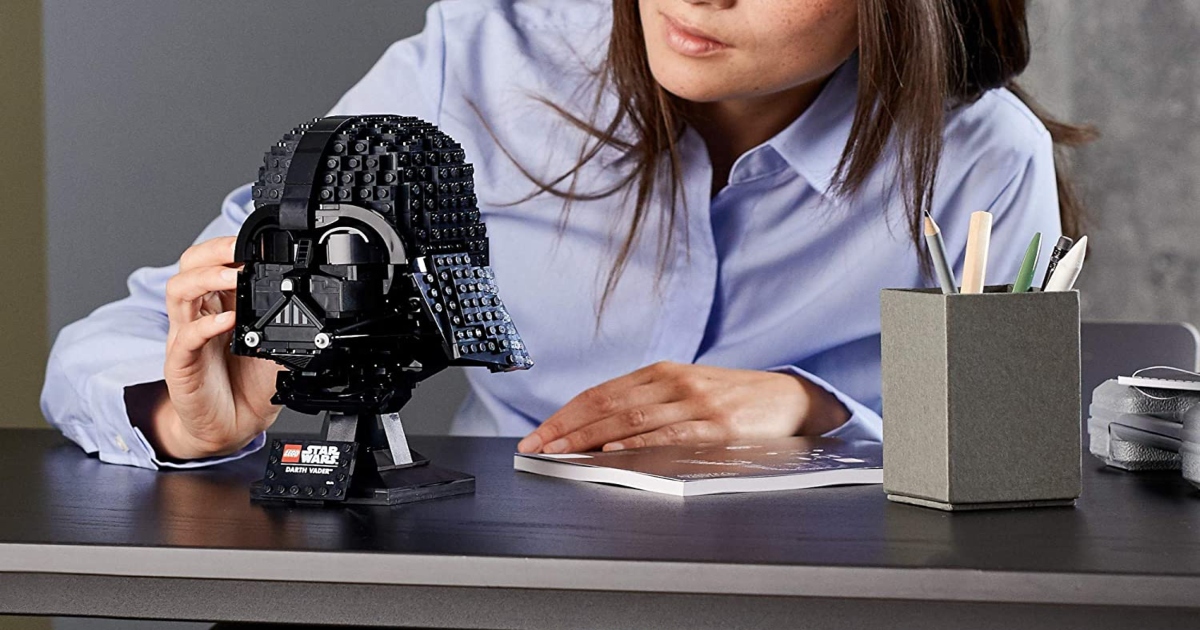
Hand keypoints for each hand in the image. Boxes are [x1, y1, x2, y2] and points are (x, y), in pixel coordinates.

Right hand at [154, 236, 284, 459]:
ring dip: (206, 279)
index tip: (257, 239)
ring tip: (233, 277)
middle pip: (189, 266)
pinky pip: (185, 338)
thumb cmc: (249, 385)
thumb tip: (317, 306)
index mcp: (221, 303)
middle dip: (213, 251)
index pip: (215, 262)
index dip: (231, 247)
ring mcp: (186, 337)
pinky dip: (205, 326)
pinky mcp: (180, 365)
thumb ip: (288, 324)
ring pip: (179, 292)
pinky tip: (226, 321)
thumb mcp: (277, 347)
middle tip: (240, 248)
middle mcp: (200, 314)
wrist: (234, 425)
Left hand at [516, 361, 849, 453]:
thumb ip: (648, 405)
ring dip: (589, 438)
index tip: (537, 435)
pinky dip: (638, 444)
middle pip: (606, 405)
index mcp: (661, 373)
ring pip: (630, 420)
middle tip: (535, 447)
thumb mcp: (687, 390)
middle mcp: (673, 382)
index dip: (563, 414)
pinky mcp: (717, 426)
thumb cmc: (734, 398)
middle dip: (565, 428)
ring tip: (560, 453)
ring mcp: (695, 403)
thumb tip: (598, 434)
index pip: (600, 393)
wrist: (789, 398)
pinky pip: (670, 435)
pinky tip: (614, 453)